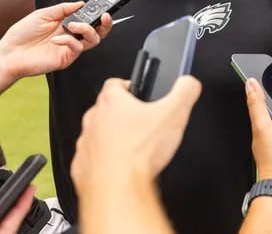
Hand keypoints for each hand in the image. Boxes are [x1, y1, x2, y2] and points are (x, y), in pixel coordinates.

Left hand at [0, 2, 111, 78]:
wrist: (9, 53)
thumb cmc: (22, 34)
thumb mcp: (43, 14)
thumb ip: (63, 9)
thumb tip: (81, 3)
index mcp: (66, 24)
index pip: (88, 18)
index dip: (97, 12)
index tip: (103, 5)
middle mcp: (71, 36)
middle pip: (98, 31)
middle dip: (105, 23)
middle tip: (104, 15)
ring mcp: (69, 48)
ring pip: (93, 40)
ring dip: (87, 29)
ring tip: (73, 25)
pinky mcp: (66, 59)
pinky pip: (76, 48)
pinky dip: (68, 40)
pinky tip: (55, 39)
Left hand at [71, 76, 201, 192]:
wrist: (117, 188)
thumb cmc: (138, 153)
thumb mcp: (174, 114)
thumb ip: (184, 92)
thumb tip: (189, 83)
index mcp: (112, 101)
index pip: (115, 83)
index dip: (129, 86)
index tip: (139, 94)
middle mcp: (93, 119)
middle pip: (106, 109)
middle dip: (122, 115)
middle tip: (140, 125)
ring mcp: (86, 143)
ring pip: (97, 134)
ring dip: (111, 139)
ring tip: (132, 149)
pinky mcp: (82, 166)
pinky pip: (92, 159)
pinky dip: (104, 162)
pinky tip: (121, 168)